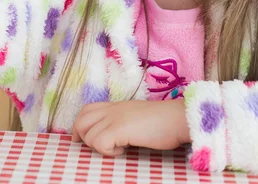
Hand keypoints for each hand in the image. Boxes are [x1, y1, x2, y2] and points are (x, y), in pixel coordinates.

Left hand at [72, 99, 190, 156]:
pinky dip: (107, 151)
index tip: (81, 139)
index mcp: (116, 106)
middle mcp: (113, 110)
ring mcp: (116, 118)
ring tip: (116, 149)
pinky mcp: (121, 129)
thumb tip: (113, 136)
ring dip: (98, 146)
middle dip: (81, 136)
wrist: (177, 118)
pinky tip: (121, 151)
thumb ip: (123, 121)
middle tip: (94, 148)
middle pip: (82, 119)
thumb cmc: (163, 121)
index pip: (87, 109)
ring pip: (89, 134)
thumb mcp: (137, 117)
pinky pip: (100, 142)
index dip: (80, 124)